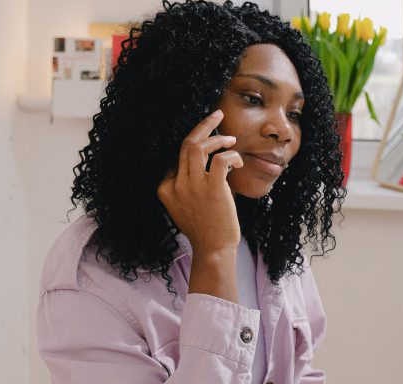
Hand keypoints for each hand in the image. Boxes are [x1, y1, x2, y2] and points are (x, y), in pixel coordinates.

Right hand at [156, 109, 243, 256]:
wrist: (213, 249)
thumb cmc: (203, 229)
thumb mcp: (184, 206)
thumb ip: (186, 185)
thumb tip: (202, 163)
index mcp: (164, 188)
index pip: (175, 156)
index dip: (193, 143)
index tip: (206, 138)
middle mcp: (176, 185)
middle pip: (185, 144)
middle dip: (203, 126)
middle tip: (217, 115)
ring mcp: (193, 186)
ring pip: (199, 146)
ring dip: (217, 137)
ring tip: (230, 139)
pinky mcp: (213, 189)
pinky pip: (221, 159)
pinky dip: (231, 156)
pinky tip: (238, 162)